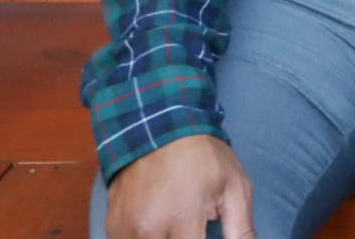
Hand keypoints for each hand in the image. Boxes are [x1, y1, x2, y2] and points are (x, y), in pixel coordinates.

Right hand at [106, 133, 255, 238]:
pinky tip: (157, 230)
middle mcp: (148, 229)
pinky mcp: (112, 225)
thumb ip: (242, 230)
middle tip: (192, 230)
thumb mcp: (235, 188)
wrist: (160, 126)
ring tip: (176, 227)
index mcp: (182, 219)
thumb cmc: (204, 158)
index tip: (205, 234)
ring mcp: (125, 228)